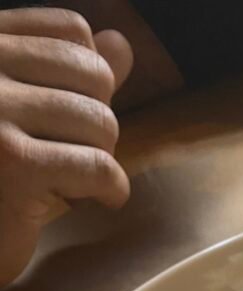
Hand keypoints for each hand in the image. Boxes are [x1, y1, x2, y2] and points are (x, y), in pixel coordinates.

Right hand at [0, 7, 133, 286]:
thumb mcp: (30, 112)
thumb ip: (70, 76)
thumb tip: (120, 44)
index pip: (71, 31)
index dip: (90, 79)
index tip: (71, 119)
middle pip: (94, 76)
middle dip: (98, 125)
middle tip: (73, 158)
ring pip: (100, 122)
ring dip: (101, 159)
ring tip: (71, 180)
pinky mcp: (14, 164)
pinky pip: (98, 167)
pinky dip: (112, 189)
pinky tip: (104, 200)